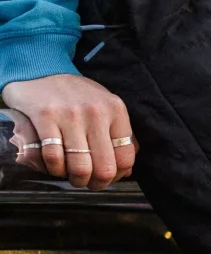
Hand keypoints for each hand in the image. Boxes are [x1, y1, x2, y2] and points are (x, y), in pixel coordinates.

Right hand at [1, 74, 136, 189]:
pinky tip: (56, 165)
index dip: (116, 176)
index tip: (106, 177)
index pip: (126, 158)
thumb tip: (127, 170)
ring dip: (76, 179)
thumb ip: (120, 135)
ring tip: (72, 176)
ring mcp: (70, 114)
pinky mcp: (45, 116)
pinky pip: (54, 158)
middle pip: (104, 168)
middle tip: (88, 182)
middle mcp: (96, 111)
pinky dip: (55, 169)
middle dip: (96, 184)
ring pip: (80, 167)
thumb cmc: (76, 96)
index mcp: (116, 110)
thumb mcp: (106, 107)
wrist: (40, 70)